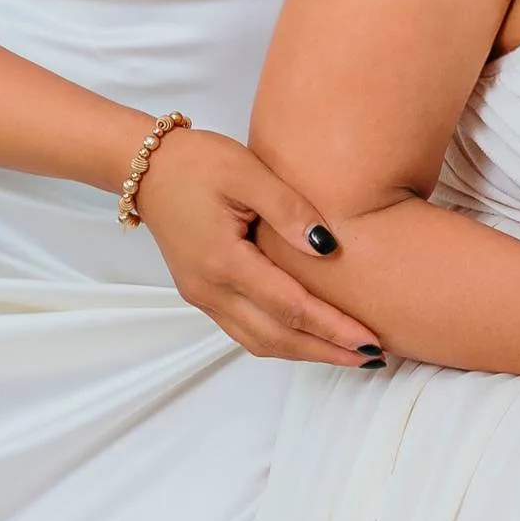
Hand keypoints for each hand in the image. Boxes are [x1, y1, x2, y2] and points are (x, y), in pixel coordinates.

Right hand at [134, 127, 384, 366]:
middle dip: (326, 351)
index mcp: (223, 261)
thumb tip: (327, 247)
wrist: (147, 167)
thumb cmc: (199, 162)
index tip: (370, 341)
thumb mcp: (248, 172)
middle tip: (372, 358)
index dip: (332, 327)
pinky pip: (245, 330)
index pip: (289, 307)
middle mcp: (210, 289)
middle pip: (276, 337)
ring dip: (305, 352)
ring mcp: (203, 295)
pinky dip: (281, 340)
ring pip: (259, 341)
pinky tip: (308, 336)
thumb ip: (289, 210)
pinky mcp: (202, 292)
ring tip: (348, 354)